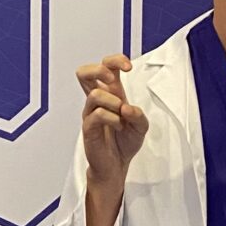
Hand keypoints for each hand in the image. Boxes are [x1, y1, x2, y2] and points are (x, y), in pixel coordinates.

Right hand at [75, 54, 147, 186]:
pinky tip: (118, 126)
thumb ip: (138, 115)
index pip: (105, 66)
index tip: (128, 67)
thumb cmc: (125, 142)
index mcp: (110, 94)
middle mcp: (97, 101)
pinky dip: (113, 118)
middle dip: (99, 70)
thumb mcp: (141, 127)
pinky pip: (97, 114)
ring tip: (121, 116)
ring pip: (94, 94)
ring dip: (113, 102)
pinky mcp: (88, 128)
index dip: (115, 60)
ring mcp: (90, 113)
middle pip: (83, 72)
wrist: (116, 165)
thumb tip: (127, 108)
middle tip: (112, 82)